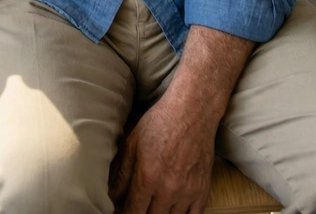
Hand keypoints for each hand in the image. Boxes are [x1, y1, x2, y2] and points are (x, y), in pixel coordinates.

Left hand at [111, 90, 214, 213]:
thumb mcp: (133, 143)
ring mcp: (188, 192)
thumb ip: (122, 173)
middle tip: (138, 205)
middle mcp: (168, 189)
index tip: (123, 211)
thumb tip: (112, 196)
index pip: (134, 212)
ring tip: (153, 206)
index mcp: (148, 177)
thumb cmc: (160, 123)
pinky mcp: (203, 191)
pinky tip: (173, 210)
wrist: (192, 111)